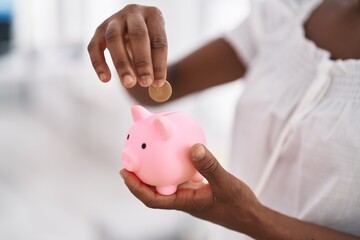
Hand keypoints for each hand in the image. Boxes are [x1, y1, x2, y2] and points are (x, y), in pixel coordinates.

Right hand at [88, 4, 167, 87]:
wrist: (132, 32)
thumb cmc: (148, 43)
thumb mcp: (156, 49)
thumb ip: (155, 64)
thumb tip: (156, 85)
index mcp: (153, 16)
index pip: (158, 40)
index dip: (159, 63)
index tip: (158, 83)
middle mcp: (133, 13)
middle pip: (137, 35)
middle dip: (142, 62)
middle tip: (145, 83)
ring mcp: (114, 20)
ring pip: (113, 39)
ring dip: (121, 64)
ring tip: (128, 83)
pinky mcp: (98, 30)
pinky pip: (94, 47)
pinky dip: (99, 63)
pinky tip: (105, 79)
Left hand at [120, 143, 262, 234]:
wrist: (250, 215)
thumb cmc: (238, 205)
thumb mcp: (225, 183)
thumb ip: (210, 166)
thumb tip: (193, 147)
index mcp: (185, 203)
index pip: (153, 199)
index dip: (135, 188)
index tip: (124, 173)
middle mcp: (183, 199)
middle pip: (154, 191)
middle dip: (139, 179)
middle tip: (129, 160)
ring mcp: (190, 194)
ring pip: (167, 183)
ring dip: (155, 172)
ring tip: (146, 154)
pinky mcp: (198, 189)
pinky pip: (181, 177)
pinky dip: (173, 167)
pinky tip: (176, 153)